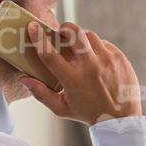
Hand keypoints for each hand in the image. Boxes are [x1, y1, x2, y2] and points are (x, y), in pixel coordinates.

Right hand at [20, 21, 141, 124]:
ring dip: (81, 38)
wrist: (121, 119)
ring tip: (79, 47)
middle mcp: (90, 67)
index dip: (38, 38)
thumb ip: (41, 93)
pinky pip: (104, 43)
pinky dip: (97, 47)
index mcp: (73, 80)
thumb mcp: (62, 108)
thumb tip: (24, 79)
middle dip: (64, 28)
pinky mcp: (119, 58)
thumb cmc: (89, 114)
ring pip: (89, 35)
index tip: (33, 27)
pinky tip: (95, 57)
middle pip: (74, 33)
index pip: (50, 54)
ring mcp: (107, 61)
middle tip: (61, 32)